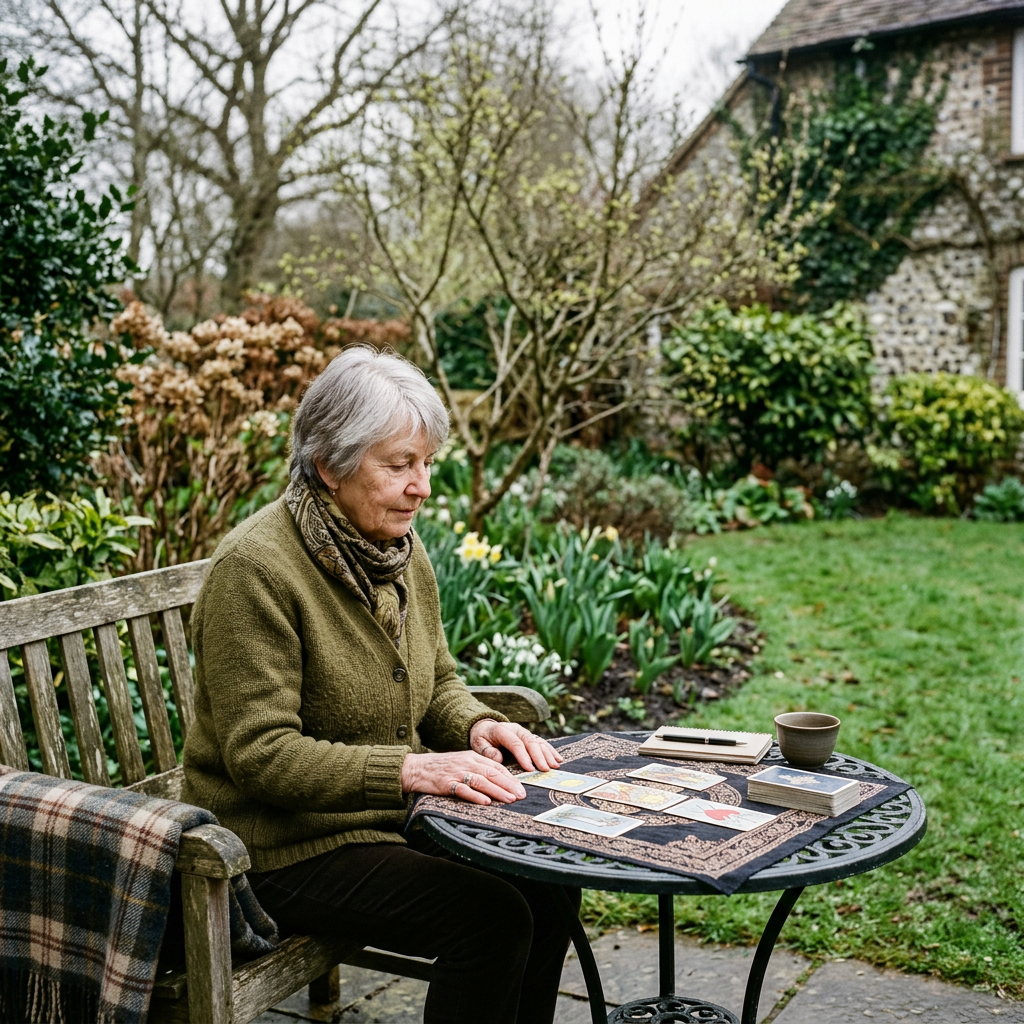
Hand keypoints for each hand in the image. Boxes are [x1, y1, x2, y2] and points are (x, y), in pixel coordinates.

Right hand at [400, 750, 526, 804]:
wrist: (417, 768)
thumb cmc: (442, 767)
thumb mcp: (463, 762)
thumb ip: (479, 768)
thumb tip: (499, 780)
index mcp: (473, 756)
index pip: (496, 766)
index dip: (510, 777)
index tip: (522, 788)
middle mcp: (467, 762)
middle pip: (492, 773)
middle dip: (509, 785)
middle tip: (522, 795)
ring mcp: (457, 772)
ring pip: (481, 781)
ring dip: (497, 791)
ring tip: (510, 800)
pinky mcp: (446, 783)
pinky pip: (463, 789)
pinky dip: (475, 796)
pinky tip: (485, 802)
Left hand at [469, 719, 562, 772]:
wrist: (486, 728)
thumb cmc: (482, 739)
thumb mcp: (478, 744)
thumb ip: (487, 751)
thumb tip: (499, 758)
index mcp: (502, 730)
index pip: (515, 743)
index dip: (523, 756)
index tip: (529, 769)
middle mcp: (516, 729)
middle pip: (530, 741)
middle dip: (539, 756)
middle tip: (545, 770)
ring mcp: (524, 732)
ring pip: (538, 741)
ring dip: (547, 754)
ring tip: (554, 766)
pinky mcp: (529, 736)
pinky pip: (542, 742)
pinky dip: (551, 751)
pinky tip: (558, 759)